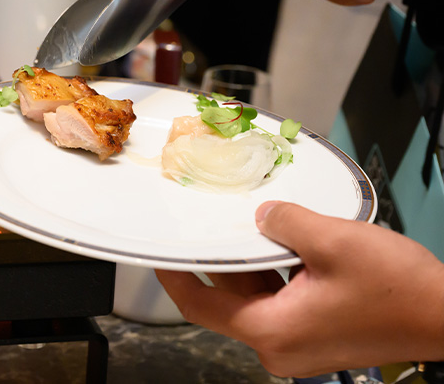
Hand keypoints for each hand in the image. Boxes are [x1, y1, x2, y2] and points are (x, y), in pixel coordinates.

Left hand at [156, 201, 443, 377]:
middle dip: (222, 260)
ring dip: (253, 265)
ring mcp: (300, 345)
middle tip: (209, 227)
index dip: (175, 277)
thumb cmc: (400, 292)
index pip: (199, 305)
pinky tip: (284, 246)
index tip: (161, 256)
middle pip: (229, 299)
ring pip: (256, 298)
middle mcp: (280, 346)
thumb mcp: (331, 240)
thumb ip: (284, 223)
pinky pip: (282, 302)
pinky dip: (277, 275)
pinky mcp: (317, 336)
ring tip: (252, 228)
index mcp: (272, 330)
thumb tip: (263, 216)